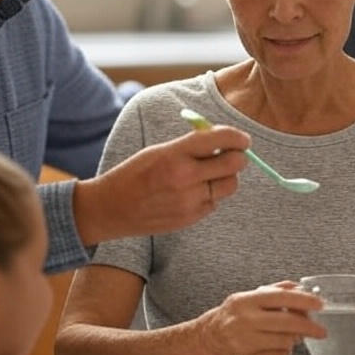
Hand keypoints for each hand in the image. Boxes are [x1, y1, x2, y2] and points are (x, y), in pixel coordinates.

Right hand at [74, 125, 249, 244]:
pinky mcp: (190, 218)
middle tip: (234, 155)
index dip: (238, 137)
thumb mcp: (159, 150)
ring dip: (226, 177)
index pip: (221, 138)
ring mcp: (190, 200)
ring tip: (209, 174)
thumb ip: (191, 145)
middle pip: (234, 163)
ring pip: (230, 184)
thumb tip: (224, 139)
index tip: (243, 139)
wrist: (112, 208)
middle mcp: (185, 177)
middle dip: (239, 156)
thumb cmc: (136, 174)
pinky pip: (215, 202)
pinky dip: (210, 195)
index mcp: (175, 153)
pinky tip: (192, 192)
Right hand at [194, 281, 325, 354]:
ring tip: (290, 337)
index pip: (281, 297)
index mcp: (246, 301)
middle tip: (320, 331)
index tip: (319, 304)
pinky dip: (283, 353)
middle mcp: (245, 320)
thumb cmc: (230, 317)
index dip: (304, 300)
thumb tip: (298, 286)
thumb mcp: (247, 298)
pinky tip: (276, 347)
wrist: (204, 339)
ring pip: (285, 341)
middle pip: (287, 322)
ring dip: (293, 340)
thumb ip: (273, 291)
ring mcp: (245, 342)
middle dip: (309, 327)